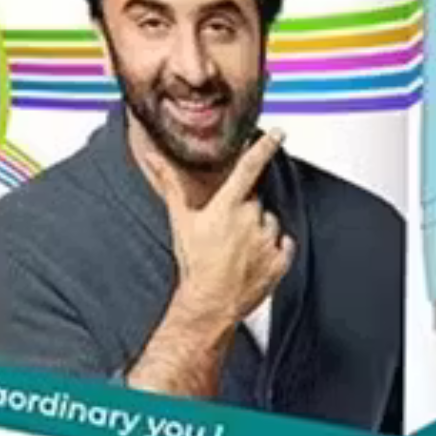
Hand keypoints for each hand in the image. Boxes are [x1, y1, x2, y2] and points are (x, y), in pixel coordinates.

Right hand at [138, 127, 295, 331]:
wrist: (210, 302)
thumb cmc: (194, 261)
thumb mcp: (180, 219)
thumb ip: (169, 183)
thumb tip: (152, 157)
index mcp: (228, 205)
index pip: (249, 167)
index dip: (264, 146)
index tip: (278, 132)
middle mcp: (251, 219)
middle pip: (256, 200)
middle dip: (245, 210)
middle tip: (228, 230)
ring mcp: (267, 241)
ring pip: (271, 222)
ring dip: (259, 230)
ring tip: (239, 248)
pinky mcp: (279, 261)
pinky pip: (284, 244)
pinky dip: (274, 249)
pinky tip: (255, 258)